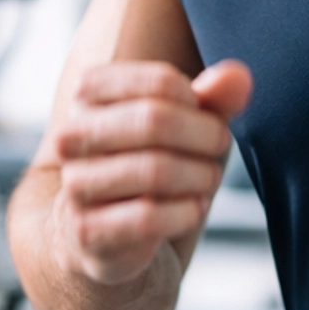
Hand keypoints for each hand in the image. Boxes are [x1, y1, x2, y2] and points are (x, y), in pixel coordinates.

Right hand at [52, 59, 252, 286]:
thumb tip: (238, 77)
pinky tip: (192, 209)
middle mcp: (71, 135)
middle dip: (205, 136)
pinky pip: (150, 217)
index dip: (198, 103)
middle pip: (156, 120)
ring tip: (208, 179)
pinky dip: (186, 212)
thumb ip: (212, 97)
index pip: (160, 82)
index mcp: (88, 93)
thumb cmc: (149, 161)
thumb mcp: (184, 122)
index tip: (205, 117)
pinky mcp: (87, 230)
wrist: (107, 233)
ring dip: (199, 176)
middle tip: (219, 146)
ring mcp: (75, 184)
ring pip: (155, 170)